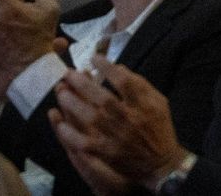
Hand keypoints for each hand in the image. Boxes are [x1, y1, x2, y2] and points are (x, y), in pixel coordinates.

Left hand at [50, 57, 184, 190]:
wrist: (160, 163)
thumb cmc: (158, 127)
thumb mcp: (158, 101)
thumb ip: (141, 84)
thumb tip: (117, 68)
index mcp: (143, 105)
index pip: (124, 81)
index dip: (107, 67)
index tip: (94, 58)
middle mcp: (129, 119)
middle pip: (102, 98)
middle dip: (83, 84)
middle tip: (68, 73)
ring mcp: (116, 137)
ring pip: (90, 118)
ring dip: (73, 104)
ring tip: (61, 92)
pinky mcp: (105, 152)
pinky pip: (84, 142)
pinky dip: (71, 133)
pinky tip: (60, 123)